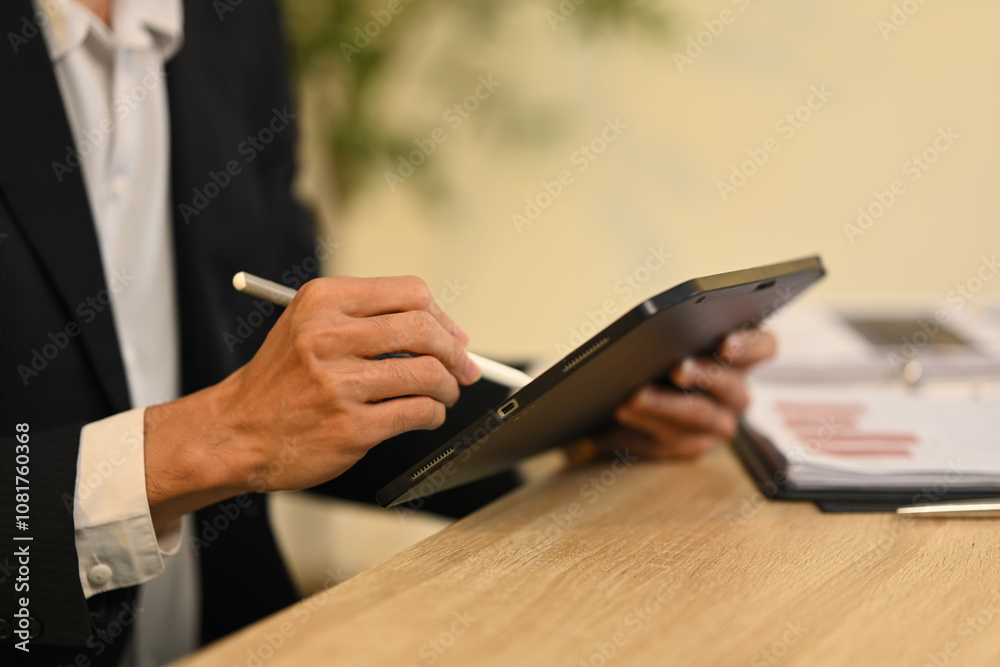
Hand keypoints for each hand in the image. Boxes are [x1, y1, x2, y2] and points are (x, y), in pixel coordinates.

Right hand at [143, 276, 479, 529]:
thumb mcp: (309, 327)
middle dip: (455, 353)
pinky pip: (418, 412)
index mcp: (322, 302)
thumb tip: (447, 332)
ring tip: (443, 395)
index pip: (410, 293)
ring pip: (428, 374)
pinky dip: (433, 415)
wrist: (236, 431)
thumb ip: (368, 320)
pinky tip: (425, 417)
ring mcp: (338, 384)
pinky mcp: (350, 427)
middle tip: (463, 369)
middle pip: (425, 330)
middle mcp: (328, 337)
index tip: (453, 337)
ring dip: (448, 387)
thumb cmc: (282, 380)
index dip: (442, 317)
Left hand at [594, 329, 776, 458]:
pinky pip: (673, 439)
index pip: (764, 346)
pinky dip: (646, 423)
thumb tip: (656, 326)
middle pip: (733, 387)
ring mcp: (716, 423)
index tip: (724, 343)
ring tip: (637, 396)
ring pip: (703, 417)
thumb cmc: (655, 354)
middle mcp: (735, 393)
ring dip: (669, 406)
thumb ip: (673, 330)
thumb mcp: (664, 337)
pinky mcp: (690, 445)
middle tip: (677, 369)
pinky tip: (623, 409)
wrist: (622, 392)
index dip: (750, 345)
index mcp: (741, 357)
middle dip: (705, 376)